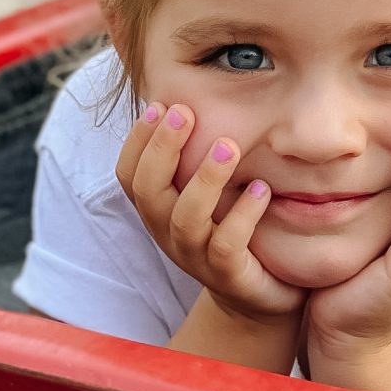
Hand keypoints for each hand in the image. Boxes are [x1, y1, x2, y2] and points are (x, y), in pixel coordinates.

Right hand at [116, 103, 304, 325]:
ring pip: (186, 218)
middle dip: (163, 148)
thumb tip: (197, 93)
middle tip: (185, 112)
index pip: (129, 175)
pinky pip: (227, 246)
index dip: (137, 141)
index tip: (159, 104)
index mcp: (158, 212)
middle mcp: (168, 234)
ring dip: (205, 178)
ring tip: (229, 146)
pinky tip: (262, 189)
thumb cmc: (233, 232)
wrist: (259, 297)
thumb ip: (197, 155)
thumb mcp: (208, 193)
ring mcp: (197, 257)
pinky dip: (243, 215)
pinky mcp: (229, 276)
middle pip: (148, 191)